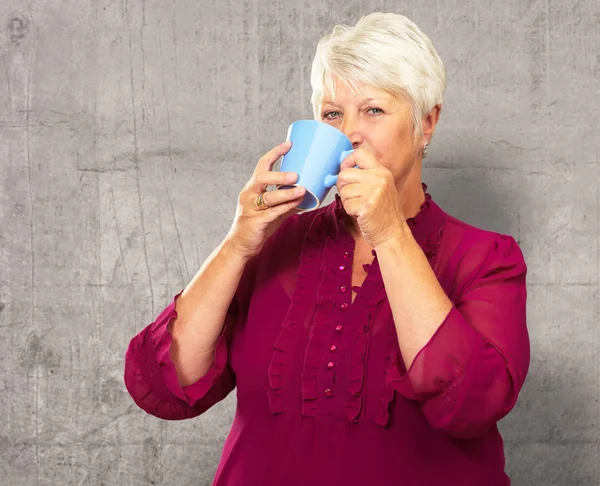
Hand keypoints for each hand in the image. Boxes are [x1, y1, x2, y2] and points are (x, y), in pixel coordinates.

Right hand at [225, 141, 305, 259]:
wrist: (241, 246)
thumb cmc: (258, 225)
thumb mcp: (273, 209)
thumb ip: (288, 201)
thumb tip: (309, 194)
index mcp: (253, 188)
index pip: (262, 165)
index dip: (275, 153)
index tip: (289, 144)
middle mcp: (249, 195)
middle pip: (261, 178)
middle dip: (279, 175)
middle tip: (296, 175)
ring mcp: (251, 208)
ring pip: (268, 197)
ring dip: (286, 193)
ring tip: (302, 189)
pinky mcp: (255, 222)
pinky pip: (272, 213)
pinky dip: (285, 208)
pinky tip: (297, 205)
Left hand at [336, 148, 404, 247]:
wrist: (392, 233)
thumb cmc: (383, 212)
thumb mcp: (380, 188)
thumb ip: (365, 176)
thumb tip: (341, 170)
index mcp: (382, 172)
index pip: (360, 154)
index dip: (347, 161)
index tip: (345, 170)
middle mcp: (379, 179)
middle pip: (345, 174)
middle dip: (342, 186)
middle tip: (351, 196)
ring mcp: (374, 192)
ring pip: (343, 190)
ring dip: (347, 201)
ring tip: (360, 206)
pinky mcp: (367, 206)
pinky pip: (346, 204)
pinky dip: (350, 211)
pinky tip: (361, 214)